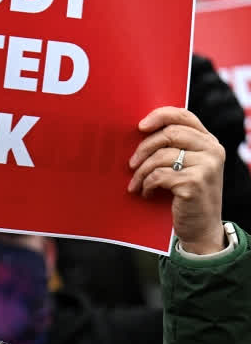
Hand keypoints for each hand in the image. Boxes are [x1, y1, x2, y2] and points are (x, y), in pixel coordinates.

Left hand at [128, 106, 225, 253]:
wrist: (201, 227)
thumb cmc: (187, 194)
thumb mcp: (187, 166)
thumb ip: (175, 147)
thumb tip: (141, 131)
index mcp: (209, 141)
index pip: (184, 115)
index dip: (159, 115)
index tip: (139, 126)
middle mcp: (212, 150)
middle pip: (168, 134)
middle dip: (143, 148)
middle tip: (131, 164)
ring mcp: (206, 166)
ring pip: (160, 157)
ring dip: (141, 172)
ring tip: (137, 184)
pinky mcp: (194, 183)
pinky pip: (158, 176)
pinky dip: (146, 185)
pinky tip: (146, 193)